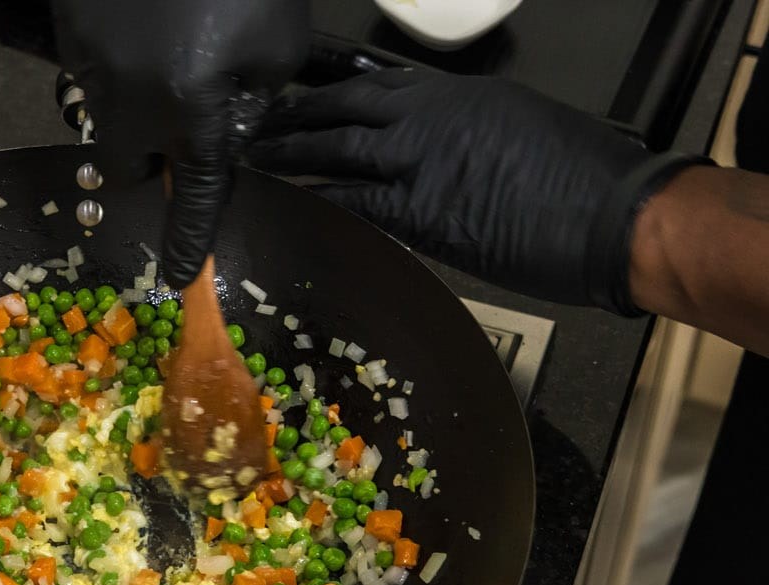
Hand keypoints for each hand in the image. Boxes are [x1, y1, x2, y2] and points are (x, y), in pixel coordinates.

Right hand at [54, 0, 309, 286]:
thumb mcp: (277, 45)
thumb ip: (251, 106)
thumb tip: (224, 137)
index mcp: (195, 114)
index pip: (190, 201)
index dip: (186, 243)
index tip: (179, 278)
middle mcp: (134, 104)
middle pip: (128, 169)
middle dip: (151, 159)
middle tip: (181, 121)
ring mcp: (92, 66)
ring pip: (106, 119)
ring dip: (135, 105)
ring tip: (168, 52)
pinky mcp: (70, 32)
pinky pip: (90, 71)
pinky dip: (118, 62)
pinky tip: (144, 22)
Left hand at [248, 69, 703, 312]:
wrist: (614, 215)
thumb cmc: (583, 176)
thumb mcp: (519, 126)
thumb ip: (468, 131)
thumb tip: (439, 149)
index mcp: (456, 95)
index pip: (377, 83)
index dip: (332, 87)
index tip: (302, 90)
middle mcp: (431, 118)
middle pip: (346, 107)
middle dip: (298, 113)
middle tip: (260, 120)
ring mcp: (421, 161)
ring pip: (339, 148)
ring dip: (292, 152)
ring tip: (257, 154)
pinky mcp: (420, 210)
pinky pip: (355, 199)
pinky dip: (320, 196)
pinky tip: (292, 196)